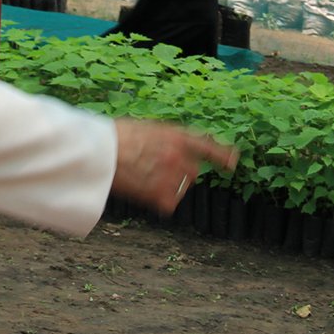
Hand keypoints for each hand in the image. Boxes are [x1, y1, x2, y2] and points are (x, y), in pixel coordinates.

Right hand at [111, 118, 238, 215]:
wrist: (100, 152)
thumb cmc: (114, 138)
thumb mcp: (145, 128)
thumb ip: (163, 139)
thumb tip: (166, 150)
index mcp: (176, 135)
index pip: (207, 145)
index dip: (222, 155)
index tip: (233, 162)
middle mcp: (180, 155)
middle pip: (193, 172)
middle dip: (181, 173)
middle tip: (156, 171)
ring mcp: (172, 176)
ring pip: (181, 188)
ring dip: (168, 187)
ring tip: (144, 179)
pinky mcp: (162, 195)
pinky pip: (169, 204)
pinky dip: (159, 203)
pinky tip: (143, 193)